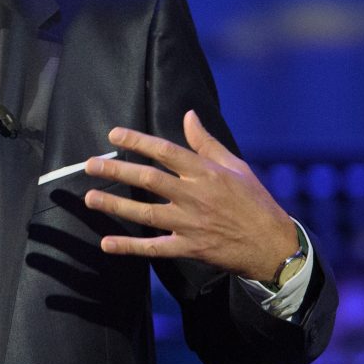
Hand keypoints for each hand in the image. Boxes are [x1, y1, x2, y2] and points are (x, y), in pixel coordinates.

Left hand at [82, 110, 295, 280]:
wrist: (273, 246)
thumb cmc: (255, 201)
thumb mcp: (236, 166)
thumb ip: (206, 143)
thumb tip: (189, 115)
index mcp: (206, 173)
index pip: (166, 151)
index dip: (138, 141)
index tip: (114, 135)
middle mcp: (195, 197)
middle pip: (149, 179)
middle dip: (117, 171)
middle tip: (89, 165)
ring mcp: (191, 224)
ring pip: (146, 213)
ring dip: (116, 206)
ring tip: (90, 198)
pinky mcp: (190, 248)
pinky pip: (155, 248)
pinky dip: (130, 246)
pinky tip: (107, 243)